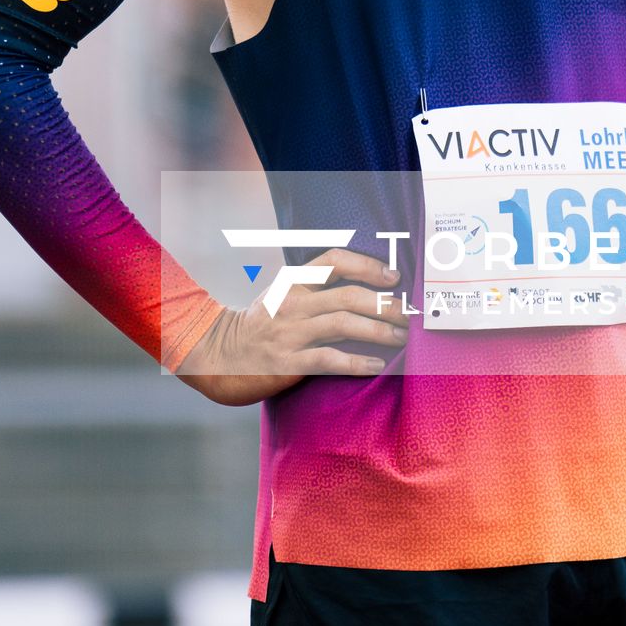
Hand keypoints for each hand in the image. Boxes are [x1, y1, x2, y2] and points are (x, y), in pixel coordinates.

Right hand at [177, 248, 410, 405]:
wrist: (219, 355)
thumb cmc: (261, 324)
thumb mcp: (282, 295)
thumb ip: (316, 291)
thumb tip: (367, 292)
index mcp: (293, 281)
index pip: (335, 260)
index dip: (368, 265)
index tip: (394, 277)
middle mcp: (293, 302)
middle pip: (347, 294)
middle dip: (384, 304)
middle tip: (406, 314)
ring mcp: (290, 332)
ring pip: (343, 324)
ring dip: (378, 331)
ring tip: (400, 338)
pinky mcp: (288, 362)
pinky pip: (330, 359)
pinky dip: (357, 361)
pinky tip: (377, 364)